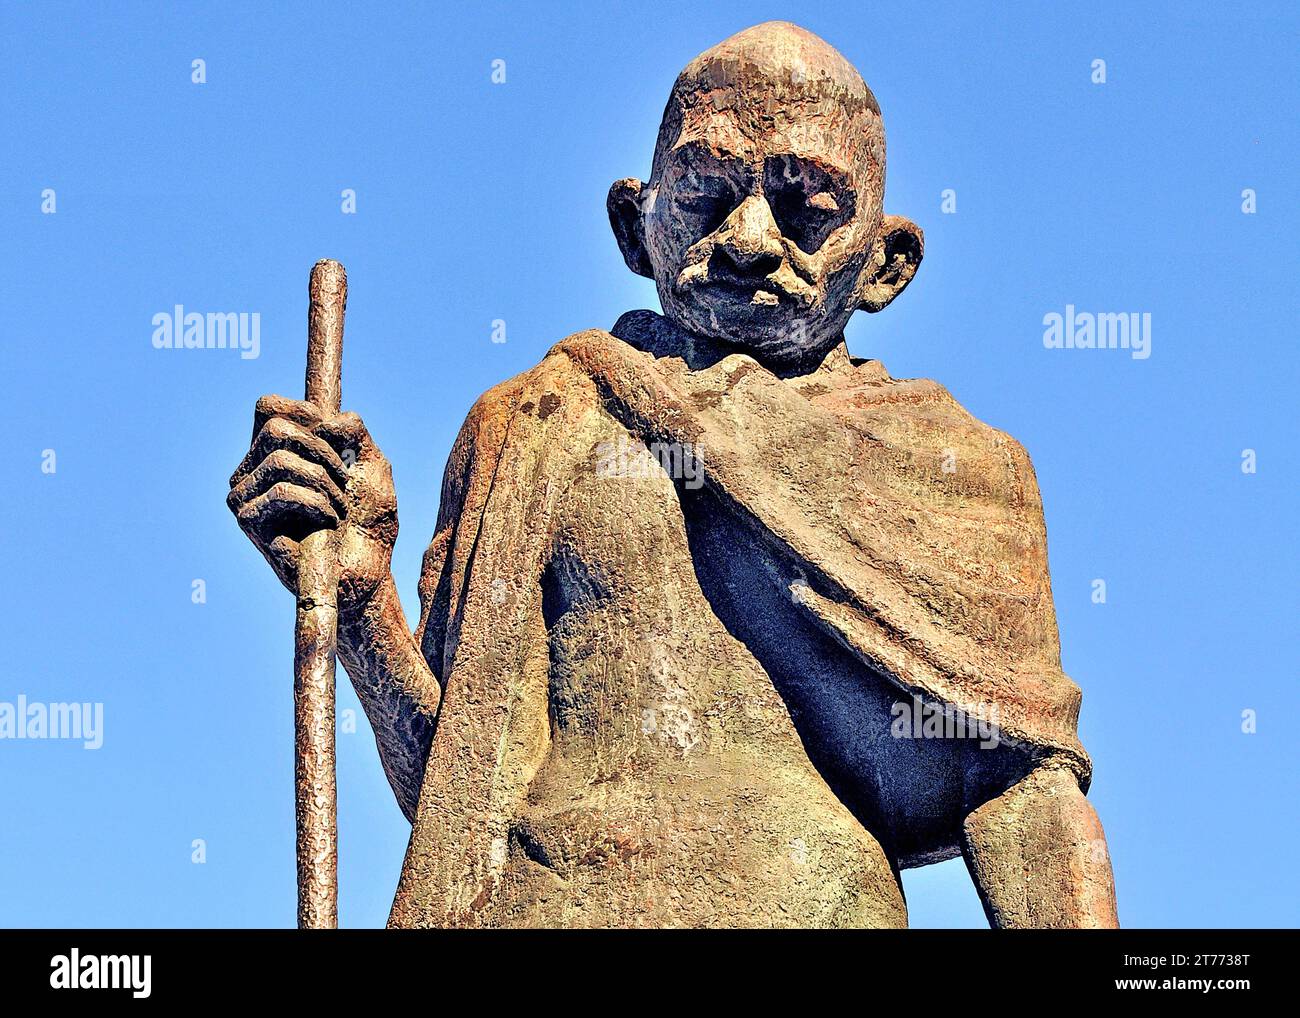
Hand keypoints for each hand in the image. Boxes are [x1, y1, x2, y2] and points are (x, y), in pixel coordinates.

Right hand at [228, 394, 396, 618]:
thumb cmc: (368, 520)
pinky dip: (316, 503)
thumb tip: (326, 419)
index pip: (269, 406)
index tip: (338, 443)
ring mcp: (245, 494)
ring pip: (280, 457)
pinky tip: (327, 522)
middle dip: (323, 451)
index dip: (308, 414)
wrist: (367, 570)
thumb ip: (353, 430)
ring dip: (323, 481)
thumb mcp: (370, 462)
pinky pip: (281, 490)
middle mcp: (254, 469)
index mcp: (277, 451)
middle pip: (276, 426)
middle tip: (343, 481)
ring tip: (338, 507)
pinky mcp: (247, 519)